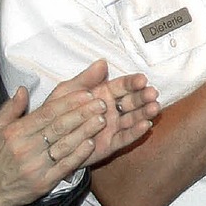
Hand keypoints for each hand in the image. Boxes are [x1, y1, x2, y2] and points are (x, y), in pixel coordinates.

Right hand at [0, 86, 113, 205]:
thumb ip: (10, 108)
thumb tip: (22, 89)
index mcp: (16, 131)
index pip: (47, 113)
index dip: (68, 103)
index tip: (85, 93)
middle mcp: (27, 147)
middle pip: (59, 127)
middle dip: (83, 113)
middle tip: (101, 102)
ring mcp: (37, 166)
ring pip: (65, 145)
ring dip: (85, 131)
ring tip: (102, 119)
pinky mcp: (44, 182)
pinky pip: (65, 166)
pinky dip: (79, 155)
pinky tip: (91, 144)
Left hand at [45, 59, 159, 166]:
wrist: (51, 137)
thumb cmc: (59, 110)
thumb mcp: (69, 90)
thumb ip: (86, 78)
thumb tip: (102, 62)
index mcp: (103, 93)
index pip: (122, 85)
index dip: (133, 82)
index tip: (142, 79)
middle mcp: (111, 109)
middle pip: (131, 101)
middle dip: (143, 96)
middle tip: (152, 93)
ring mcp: (112, 126)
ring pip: (132, 118)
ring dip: (144, 112)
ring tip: (154, 107)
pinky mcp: (111, 143)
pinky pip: (126, 137)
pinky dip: (137, 132)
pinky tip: (146, 125)